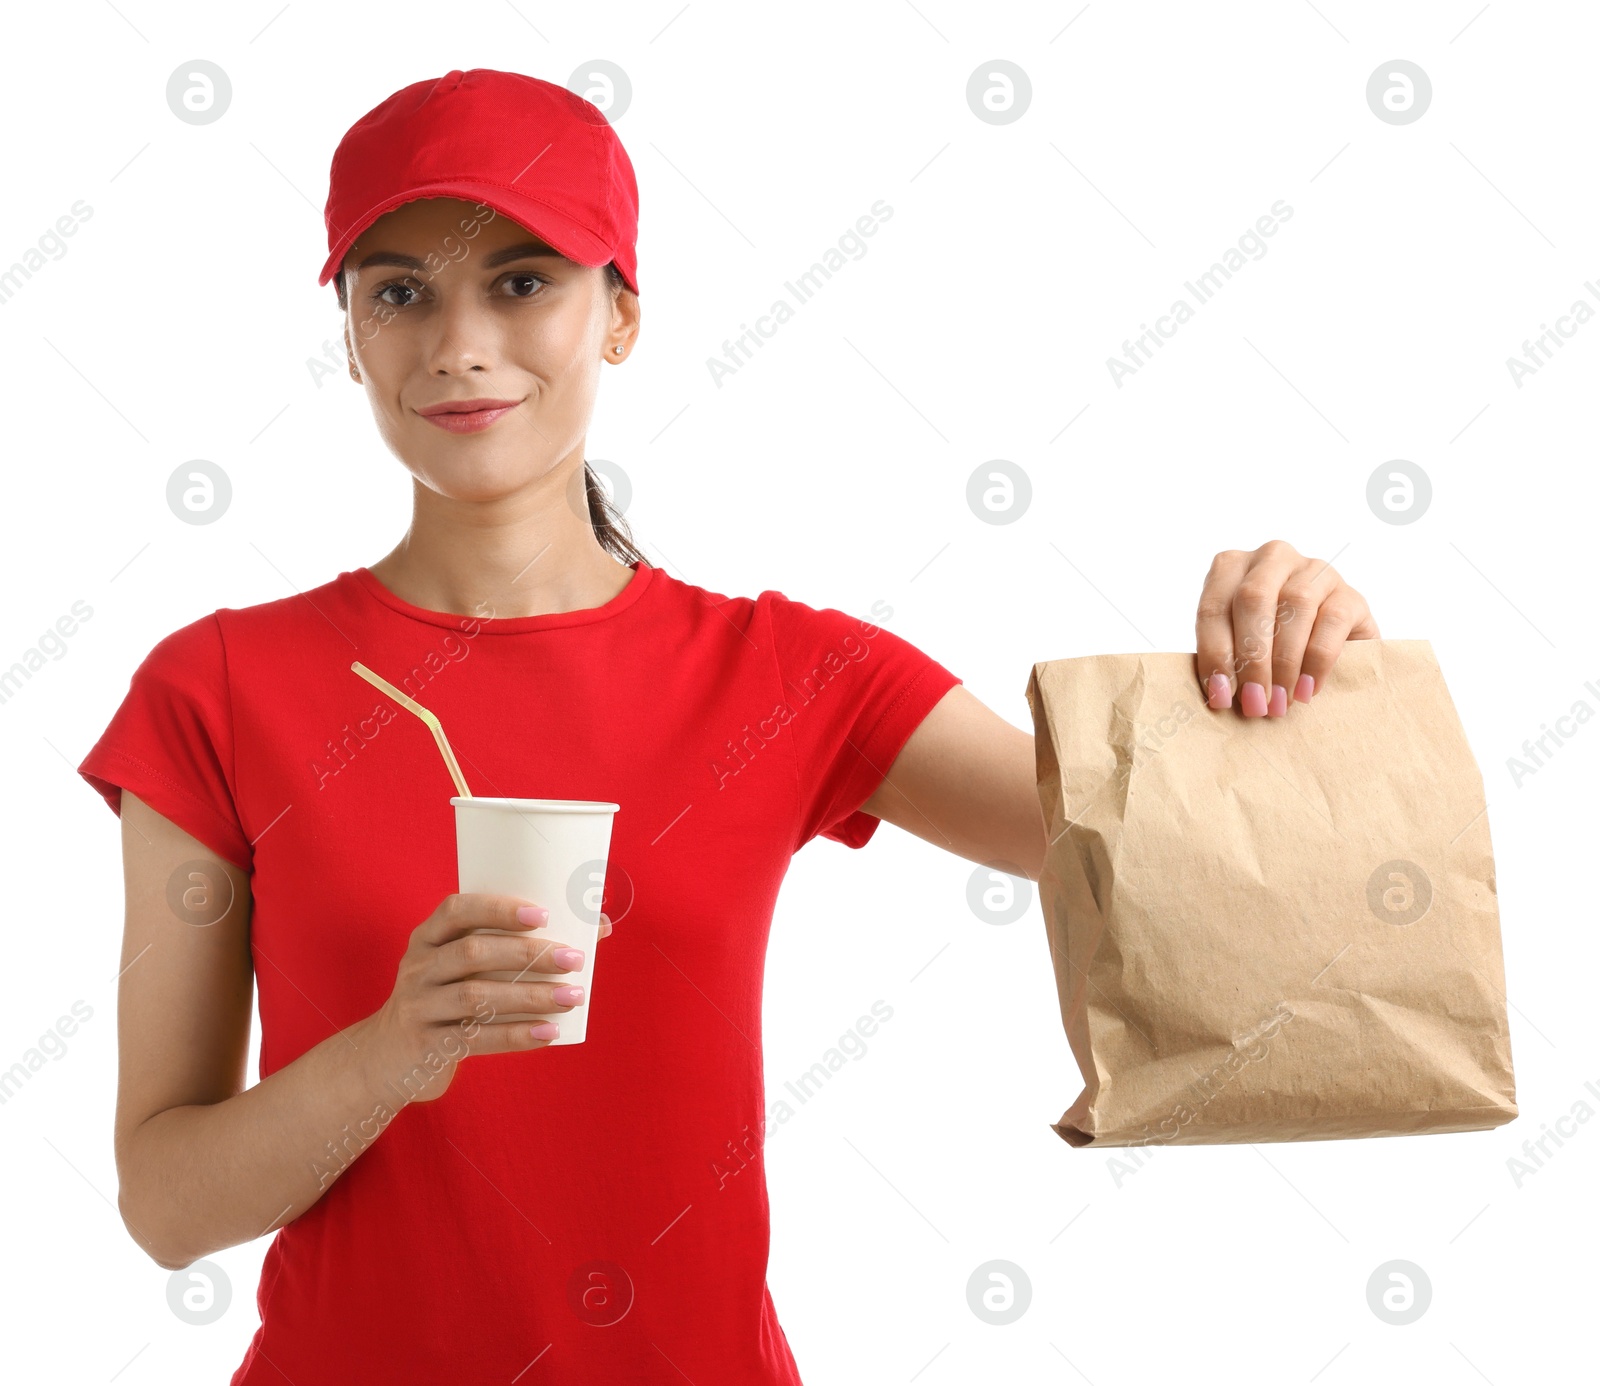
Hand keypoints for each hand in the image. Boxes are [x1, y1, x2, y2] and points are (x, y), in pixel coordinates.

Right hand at [365, 895, 612, 1104]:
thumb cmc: (448, 998)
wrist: (388, 1058)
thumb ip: (518, 947)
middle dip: (528, 954)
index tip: (543, 914)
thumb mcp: (464, 968)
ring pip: (477, 997)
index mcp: (428, 937)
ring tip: (572, 997)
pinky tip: (549, 1033)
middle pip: (473, 953)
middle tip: (575, 960)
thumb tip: (599, 926)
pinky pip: (475, 1039)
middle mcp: (418, 967)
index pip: (456, 910)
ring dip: (530, 996)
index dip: (498, 909)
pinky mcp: (426, 1046)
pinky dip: (516, 1036)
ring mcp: (418, 1007)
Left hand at [1194, 540, 1378, 716]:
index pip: (1213, 607)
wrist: (1331, 644)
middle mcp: (1272, 558)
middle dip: (1251, 658)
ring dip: (1284, 662)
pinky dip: (1317, 661)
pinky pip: (1332, 621)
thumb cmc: (1271, 645)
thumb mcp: (1239, 643)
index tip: (1220, 696)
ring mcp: (1314, 569)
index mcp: (1232, 566)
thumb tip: (1217, 695)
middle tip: (1254, 702)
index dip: (1214, 655)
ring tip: (1281, 701)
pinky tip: (1307, 689)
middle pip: (1252, 600)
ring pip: (1295, 605)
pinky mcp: (1349, 593)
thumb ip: (1225, 657)